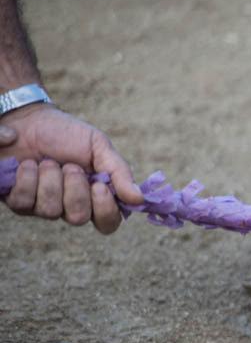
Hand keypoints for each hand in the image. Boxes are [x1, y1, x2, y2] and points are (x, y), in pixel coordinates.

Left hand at [0, 104, 142, 233]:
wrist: (28, 119)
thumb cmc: (66, 133)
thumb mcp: (98, 147)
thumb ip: (119, 172)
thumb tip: (139, 199)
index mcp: (95, 197)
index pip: (108, 223)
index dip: (105, 210)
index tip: (99, 186)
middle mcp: (70, 207)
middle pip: (78, 218)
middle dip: (74, 189)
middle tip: (69, 166)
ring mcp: (43, 207)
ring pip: (50, 211)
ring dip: (50, 180)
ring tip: (47, 162)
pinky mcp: (19, 202)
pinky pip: (24, 203)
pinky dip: (28, 179)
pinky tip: (28, 165)